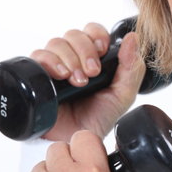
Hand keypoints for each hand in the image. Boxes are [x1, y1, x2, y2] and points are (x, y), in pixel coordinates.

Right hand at [30, 23, 145, 140]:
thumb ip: (131, 67)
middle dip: (85, 50)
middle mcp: (73, 58)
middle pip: (74, 34)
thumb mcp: (123, 93)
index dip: (97, 35)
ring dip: (70, 59)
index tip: (103, 50)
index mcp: (94, 57)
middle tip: (92, 73)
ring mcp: (55, 66)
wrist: (77, 140)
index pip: (92, 30)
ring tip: (79, 81)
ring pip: (56, 43)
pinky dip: (50, 62)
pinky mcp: (38, 76)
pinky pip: (38, 56)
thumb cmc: (99, 117)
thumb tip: (133, 37)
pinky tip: (61, 76)